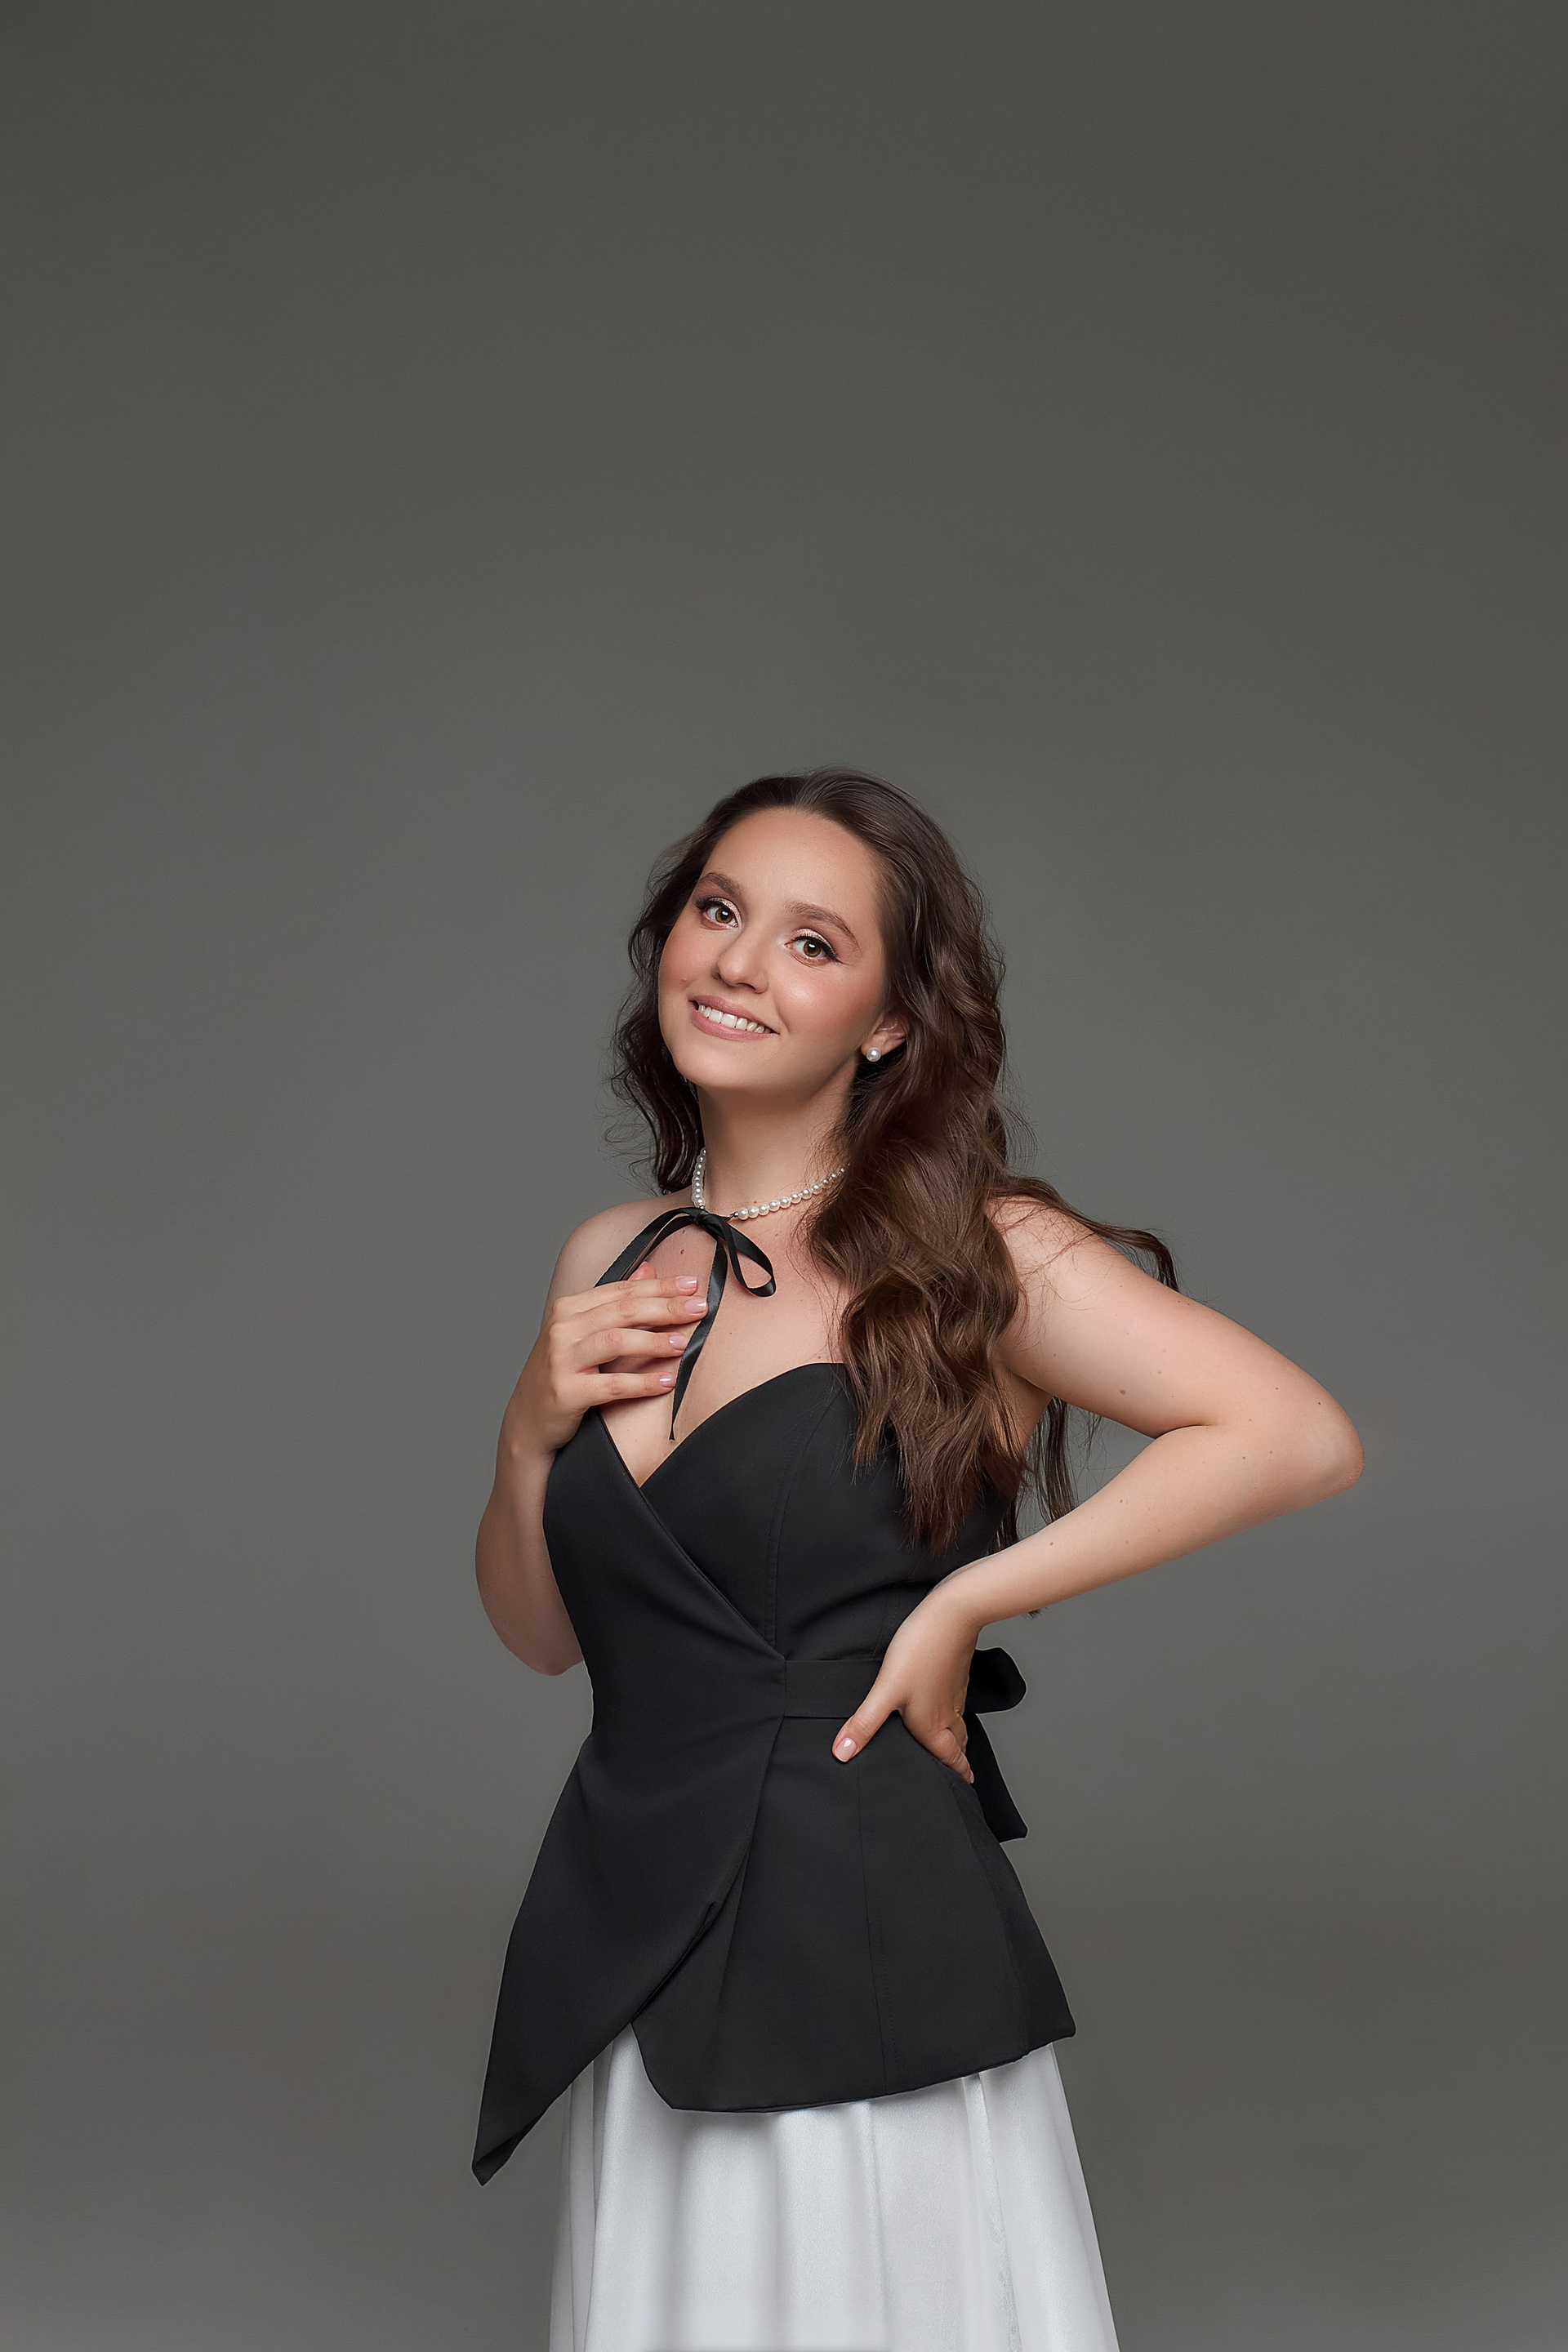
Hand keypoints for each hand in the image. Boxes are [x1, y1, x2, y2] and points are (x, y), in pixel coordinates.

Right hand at [505, 1266, 709, 1455]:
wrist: (529, 1419)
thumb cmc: (562, 1372)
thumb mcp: (584, 1333)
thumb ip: (615, 1302)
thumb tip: (649, 1270)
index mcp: (568, 1309)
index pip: (621, 1291)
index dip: (659, 1286)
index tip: (691, 1285)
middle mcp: (563, 1329)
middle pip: (622, 1311)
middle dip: (665, 1307)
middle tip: (698, 1307)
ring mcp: (562, 1360)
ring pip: (616, 1341)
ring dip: (654, 1341)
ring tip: (683, 1343)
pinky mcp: (567, 1392)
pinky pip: (612, 1385)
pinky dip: (643, 1382)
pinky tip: (667, 1381)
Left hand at [831, 1586, 980, 1780]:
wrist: (952, 1615)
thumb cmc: (920, 1651)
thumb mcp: (885, 1691)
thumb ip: (864, 1724)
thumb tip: (842, 1753)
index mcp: (932, 1725)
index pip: (950, 1758)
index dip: (958, 1773)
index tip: (966, 1785)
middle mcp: (947, 1713)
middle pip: (958, 1744)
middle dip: (959, 1761)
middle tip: (963, 1773)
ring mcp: (954, 1693)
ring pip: (959, 1725)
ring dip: (959, 1739)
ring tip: (957, 1747)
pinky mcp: (955, 1674)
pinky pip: (958, 1704)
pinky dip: (955, 1716)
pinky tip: (946, 1707)